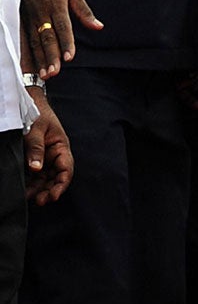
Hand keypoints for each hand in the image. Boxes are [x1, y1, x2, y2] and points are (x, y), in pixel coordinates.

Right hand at [22, 0, 100, 79]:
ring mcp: (29, 19)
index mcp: (55, 5)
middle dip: (51, 56)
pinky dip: (27, 55)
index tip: (69, 57)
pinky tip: (30, 67)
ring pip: (34, 42)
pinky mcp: (21, 22)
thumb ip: (84, 11)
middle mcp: (41, 14)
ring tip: (45, 74)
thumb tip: (98, 27)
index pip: (62, 27)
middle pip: (47, 38)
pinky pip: (24, 41)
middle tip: (54, 72)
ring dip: (39, 59)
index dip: (66, 43)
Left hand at [23, 91, 71, 205]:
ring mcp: (44, 157)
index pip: (66, 170)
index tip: (53, 196)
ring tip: (29, 197)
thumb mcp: (36, 130)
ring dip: (39, 188)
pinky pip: (34, 173)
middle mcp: (54, 155)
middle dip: (49, 190)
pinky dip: (30, 182)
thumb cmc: (37, 113)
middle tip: (39, 201)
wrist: (27, 102)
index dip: (61, 184)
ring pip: (44, 178)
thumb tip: (36, 168)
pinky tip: (24, 189)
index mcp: (61, 147)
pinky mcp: (33, 158)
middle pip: (56, 177)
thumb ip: (36, 149)